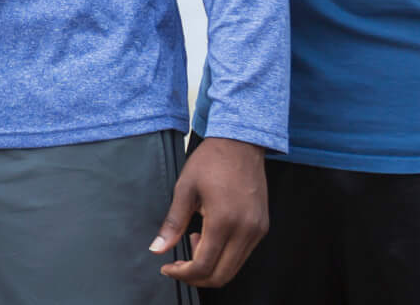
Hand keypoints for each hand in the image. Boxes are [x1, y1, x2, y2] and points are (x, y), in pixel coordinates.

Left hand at [150, 136, 268, 286]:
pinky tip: (208, 235)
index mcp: (224, 221)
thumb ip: (172, 223)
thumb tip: (157, 249)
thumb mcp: (184, 189)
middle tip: (177, 264)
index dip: (183, 273)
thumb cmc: (210, 162)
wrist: (240, 144)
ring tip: (193, 240)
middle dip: (196, 276)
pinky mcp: (262, 227)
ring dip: (211, 265)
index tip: (167, 267)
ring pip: (234, 268)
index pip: (204, 266)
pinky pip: (243, 254)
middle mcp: (246, 231)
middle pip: (222, 275)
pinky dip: (224, 255)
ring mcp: (257, 231)